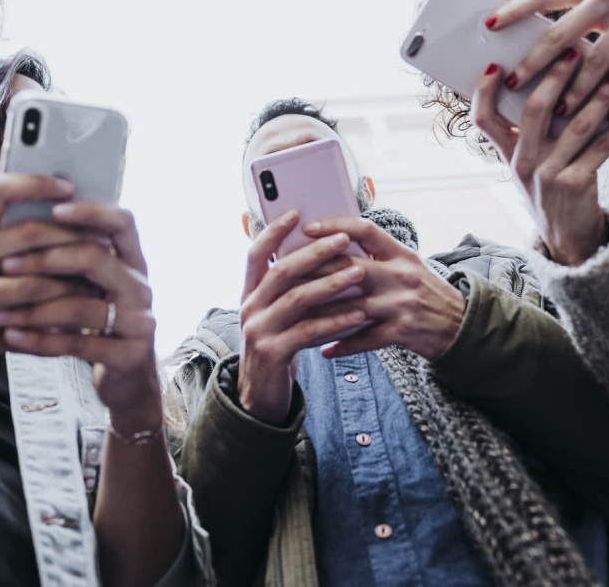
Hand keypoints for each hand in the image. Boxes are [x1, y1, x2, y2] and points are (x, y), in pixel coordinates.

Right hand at [0, 174, 88, 381]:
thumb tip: (44, 215)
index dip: (36, 182)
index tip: (68, 185)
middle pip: (25, 235)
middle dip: (72, 238)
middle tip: (104, 242)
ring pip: (30, 285)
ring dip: (70, 287)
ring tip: (98, 286)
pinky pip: (19, 332)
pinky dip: (50, 332)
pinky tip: (72, 332)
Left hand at [0, 202, 164, 431]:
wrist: (128, 378)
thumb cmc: (98, 322)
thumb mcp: (93, 286)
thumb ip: (72, 258)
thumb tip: (20, 222)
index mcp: (133, 261)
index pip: (121, 222)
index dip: (91, 211)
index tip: (54, 209)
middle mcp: (141, 286)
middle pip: (97, 258)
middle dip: (46, 259)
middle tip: (5, 263)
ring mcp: (140, 321)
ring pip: (82, 306)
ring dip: (34, 308)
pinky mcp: (128, 355)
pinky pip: (78, 344)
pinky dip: (40, 341)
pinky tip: (11, 337)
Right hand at [236, 210, 370, 423]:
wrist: (261, 396)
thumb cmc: (279, 345)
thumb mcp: (278, 314)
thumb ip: (291, 289)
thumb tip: (324, 254)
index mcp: (249, 293)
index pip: (256, 254)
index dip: (273, 232)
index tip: (296, 212)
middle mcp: (249, 308)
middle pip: (281, 271)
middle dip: (314, 253)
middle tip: (344, 240)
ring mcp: (258, 331)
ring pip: (296, 299)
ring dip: (330, 283)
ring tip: (358, 272)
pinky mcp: (272, 353)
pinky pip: (308, 331)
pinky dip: (335, 321)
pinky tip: (358, 314)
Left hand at [297, 218, 464, 360]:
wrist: (462, 326)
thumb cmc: (427, 293)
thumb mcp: (408, 266)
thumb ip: (378, 256)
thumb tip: (335, 243)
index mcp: (401, 253)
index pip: (365, 230)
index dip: (335, 226)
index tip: (307, 228)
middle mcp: (401, 275)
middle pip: (350, 268)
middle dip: (314, 271)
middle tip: (285, 274)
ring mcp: (402, 303)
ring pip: (350, 306)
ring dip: (320, 313)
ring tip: (294, 316)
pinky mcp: (402, 332)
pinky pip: (364, 339)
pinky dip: (342, 345)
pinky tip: (323, 350)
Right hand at [470, 49, 608, 265]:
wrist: (568, 238)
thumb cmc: (551, 188)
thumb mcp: (531, 163)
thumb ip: (533, 131)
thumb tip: (552, 81)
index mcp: (507, 153)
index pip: (483, 118)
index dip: (484, 91)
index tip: (496, 64)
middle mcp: (522, 162)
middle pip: (533, 110)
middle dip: (554, 76)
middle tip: (573, 51)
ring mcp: (547, 175)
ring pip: (574, 126)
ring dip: (599, 97)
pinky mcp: (575, 185)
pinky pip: (601, 149)